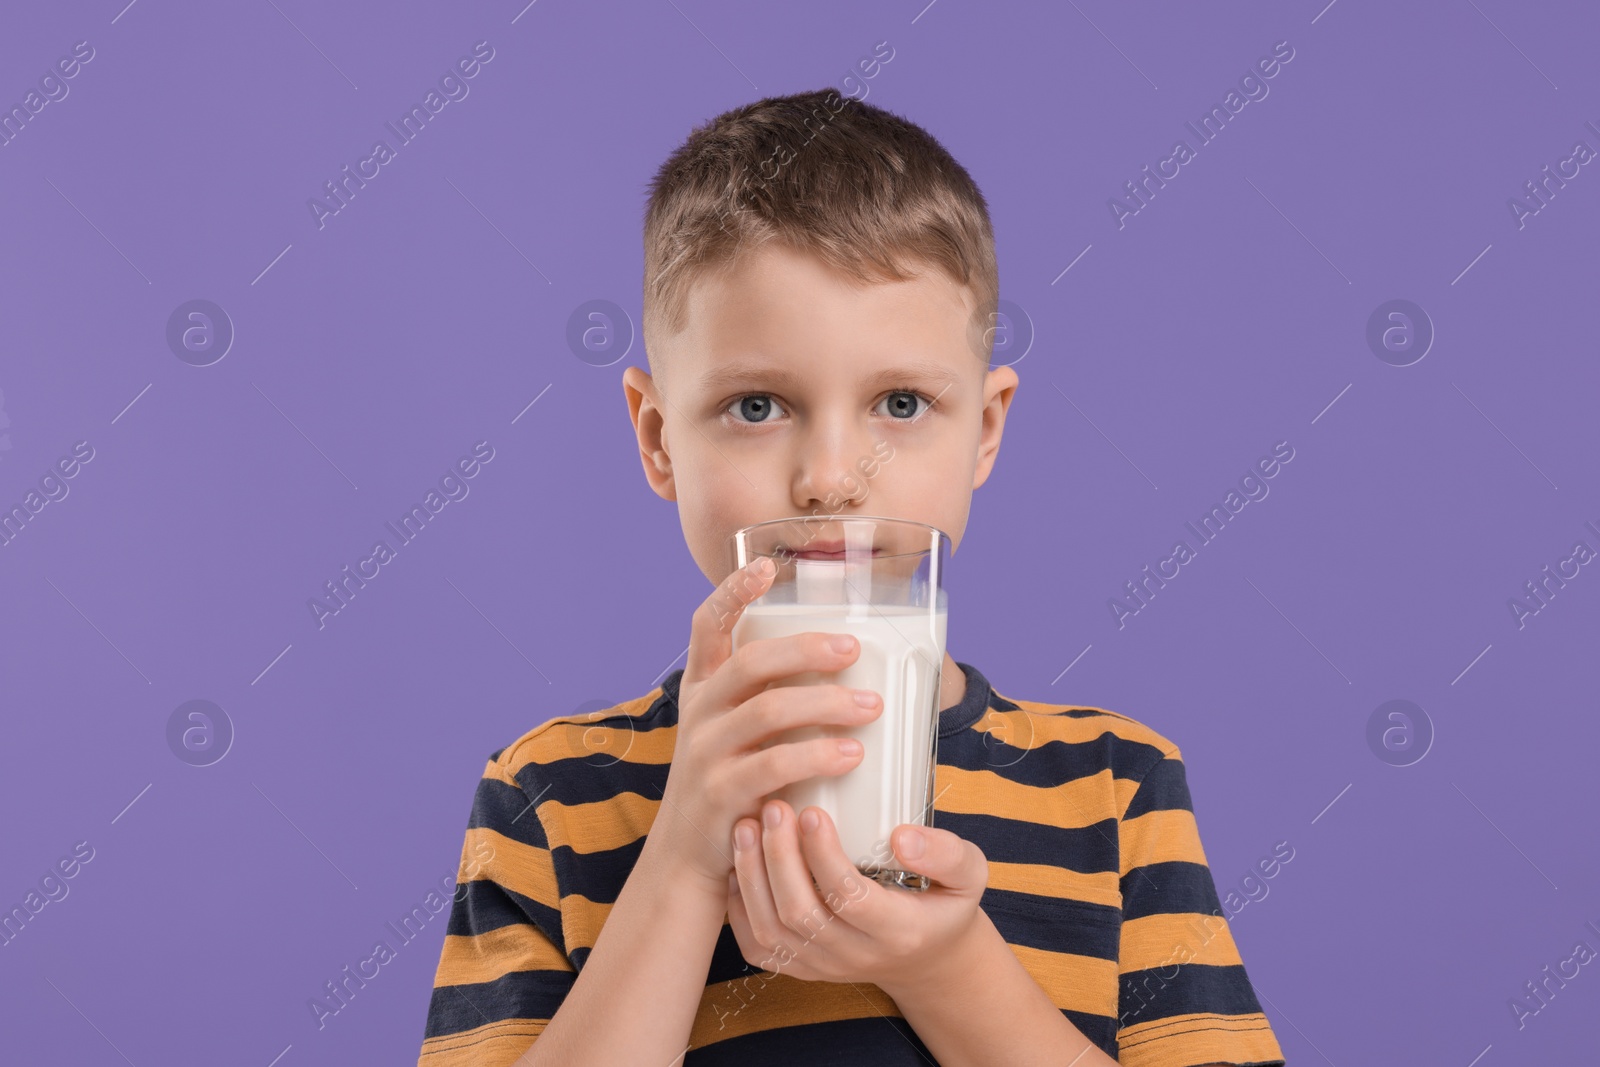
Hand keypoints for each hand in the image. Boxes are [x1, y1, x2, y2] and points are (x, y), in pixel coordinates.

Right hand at [650, 557, 886, 893]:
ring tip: (871, 705)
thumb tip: (850, 667)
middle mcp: (700, 713)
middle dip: (807, 649)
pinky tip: (852, 753)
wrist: (693, 858)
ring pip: (770, 710)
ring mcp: (706, 752)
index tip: (765, 566)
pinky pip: (773, 764)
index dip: (732, 592)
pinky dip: (817, 754)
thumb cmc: (734, 785)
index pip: (706, 626)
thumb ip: (771, 699)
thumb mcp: (737, 733)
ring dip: (827, 703)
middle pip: (751, 661)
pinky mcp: (721, 793)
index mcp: (703, 688)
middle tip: (855, 649)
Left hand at [725, 798, 989, 995]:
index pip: (850, 897)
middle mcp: (855, 955)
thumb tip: (902, 837)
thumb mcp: (970, 875)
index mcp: (898, 931)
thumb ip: (947, 853)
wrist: (927, 958)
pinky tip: (740, 862)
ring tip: (746, 825)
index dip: (824, 855)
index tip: (813, 812)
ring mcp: (822, 966)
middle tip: (773, 807)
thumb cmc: (945, 904)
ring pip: (771, 930)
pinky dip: (740, 904)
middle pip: (801, 913)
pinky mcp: (799, 967)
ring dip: (752, 875)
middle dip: (779, 857)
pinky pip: (756, 946)